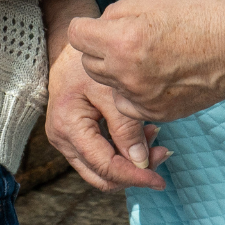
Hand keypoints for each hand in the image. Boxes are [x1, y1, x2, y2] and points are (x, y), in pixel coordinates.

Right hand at [42, 0, 167, 191]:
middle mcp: (61, 139)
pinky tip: (141, 133)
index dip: (135, 176)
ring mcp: (65, 139)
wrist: (68, 45)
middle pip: (101, 175)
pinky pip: (99, 155)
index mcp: (68, 126)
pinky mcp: (73, 136)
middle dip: (133, 172)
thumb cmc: (87, 60)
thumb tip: (142, 163)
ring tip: (154, 137)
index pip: (105, 166)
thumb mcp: (110, 91)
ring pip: (100, 169)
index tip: (160, 180)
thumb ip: (126, 129)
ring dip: (129, 162)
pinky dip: (122, 151)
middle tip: (162, 153)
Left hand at [67, 0, 224, 123]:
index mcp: (122, 40)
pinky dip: (134, 91)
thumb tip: (99, 26)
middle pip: (89, 62)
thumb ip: (117, 14)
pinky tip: (157, 75)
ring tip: (145, 55)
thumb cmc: (203, 14)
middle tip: (126, 37)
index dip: (87, 25)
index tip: (97, 24)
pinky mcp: (158, 114)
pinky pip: (129, 103)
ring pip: (108, 84)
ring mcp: (143, 99)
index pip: (76, 35)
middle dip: (100, 48)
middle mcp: (127, 74)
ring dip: (116, 70)